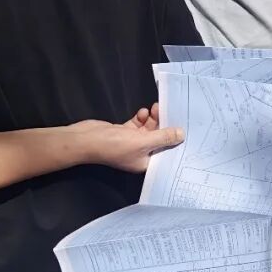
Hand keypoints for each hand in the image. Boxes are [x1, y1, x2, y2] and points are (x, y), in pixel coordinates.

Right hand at [67, 106, 183, 172]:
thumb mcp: (143, 141)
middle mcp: (140, 154)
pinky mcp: (124, 133)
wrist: (85, 139)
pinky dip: (141, 118)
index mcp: (146, 163)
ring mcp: (131, 143)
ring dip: (153, 119)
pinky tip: (142, 112)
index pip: (166, 153)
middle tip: (169, 110)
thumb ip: (163, 137)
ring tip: (154, 108)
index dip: (176, 142)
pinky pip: (138, 125)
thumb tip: (182, 135)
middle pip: (159, 139)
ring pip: (149, 129)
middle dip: (164, 125)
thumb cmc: (114, 145)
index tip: (186, 128)